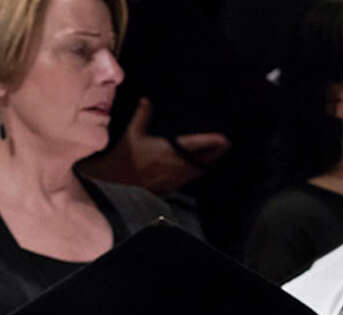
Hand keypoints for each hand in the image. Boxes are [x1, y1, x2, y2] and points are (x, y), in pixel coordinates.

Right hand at [84, 97, 229, 192]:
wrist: (116, 181)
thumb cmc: (124, 156)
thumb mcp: (132, 133)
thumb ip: (142, 116)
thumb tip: (146, 99)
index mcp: (168, 150)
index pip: (195, 145)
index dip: (211, 142)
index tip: (224, 138)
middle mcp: (176, 165)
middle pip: (202, 160)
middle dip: (216, 153)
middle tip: (226, 145)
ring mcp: (174, 178)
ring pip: (197, 171)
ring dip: (207, 163)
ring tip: (217, 155)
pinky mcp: (171, 187)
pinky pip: (188, 178)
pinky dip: (196, 171)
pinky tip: (198, 168)